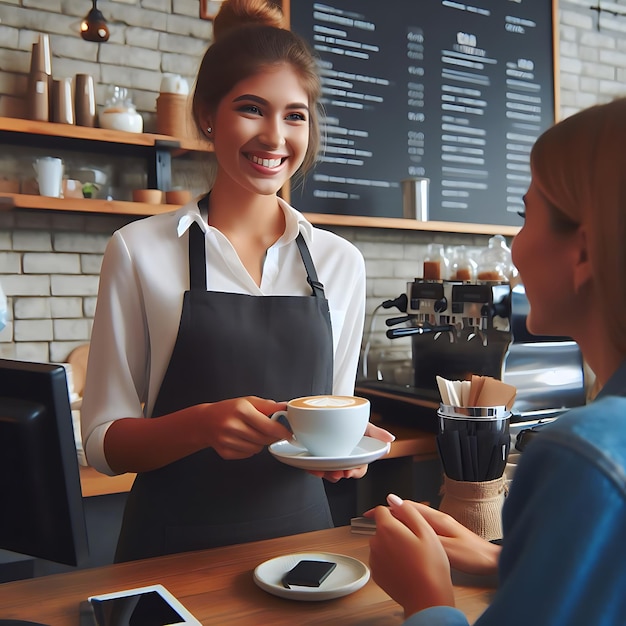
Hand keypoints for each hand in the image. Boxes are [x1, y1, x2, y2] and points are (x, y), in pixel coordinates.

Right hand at [199, 396, 291, 459]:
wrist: (204, 422)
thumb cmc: (228, 410)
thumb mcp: (247, 401)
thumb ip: (267, 406)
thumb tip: (285, 407)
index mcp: (241, 410)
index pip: (269, 426)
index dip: (282, 431)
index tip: (289, 434)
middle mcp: (233, 426)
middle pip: (264, 439)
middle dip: (270, 436)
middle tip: (267, 430)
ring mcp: (227, 441)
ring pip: (257, 449)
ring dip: (259, 443)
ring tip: (250, 433)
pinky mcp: (225, 452)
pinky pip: (247, 455)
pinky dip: (249, 449)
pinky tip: (242, 440)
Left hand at [307, 421, 395, 481]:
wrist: (331, 408)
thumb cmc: (351, 418)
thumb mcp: (364, 424)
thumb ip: (377, 433)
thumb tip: (390, 440)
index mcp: (357, 454)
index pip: (359, 469)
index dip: (355, 472)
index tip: (349, 471)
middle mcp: (344, 458)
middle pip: (342, 474)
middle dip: (338, 475)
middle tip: (336, 472)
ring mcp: (329, 458)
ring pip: (328, 473)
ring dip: (324, 474)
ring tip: (322, 469)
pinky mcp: (315, 456)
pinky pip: (314, 467)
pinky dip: (312, 468)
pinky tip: (311, 466)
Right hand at [365, 498, 499, 576]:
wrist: (491, 561)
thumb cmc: (472, 555)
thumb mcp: (446, 547)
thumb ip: (424, 531)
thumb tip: (404, 515)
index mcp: (435, 518)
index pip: (405, 506)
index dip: (386, 508)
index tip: (371, 513)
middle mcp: (436, 517)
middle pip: (407, 509)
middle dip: (387, 513)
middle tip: (371, 521)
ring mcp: (440, 524)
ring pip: (412, 517)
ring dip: (396, 520)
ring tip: (383, 528)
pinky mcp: (443, 532)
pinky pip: (418, 526)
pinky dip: (406, 528)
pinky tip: (403, 537)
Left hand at [369, 494, 454, 618]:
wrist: (427, 599)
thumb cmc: (430, 566)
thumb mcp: (426, 531)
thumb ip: (408, 511)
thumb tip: (393, 498)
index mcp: (387, 529)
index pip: (382, 510)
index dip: (395, 513)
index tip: (405, 522)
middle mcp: (376, 542)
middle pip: (382, 528)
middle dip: (395, 530)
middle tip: (415, 542)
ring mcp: (375, 559)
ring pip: (382, 543)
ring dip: (393, 545)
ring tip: (412, 557)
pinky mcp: (377, 574)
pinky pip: (382, 559)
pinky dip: (391, 560)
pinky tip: (406, 567)